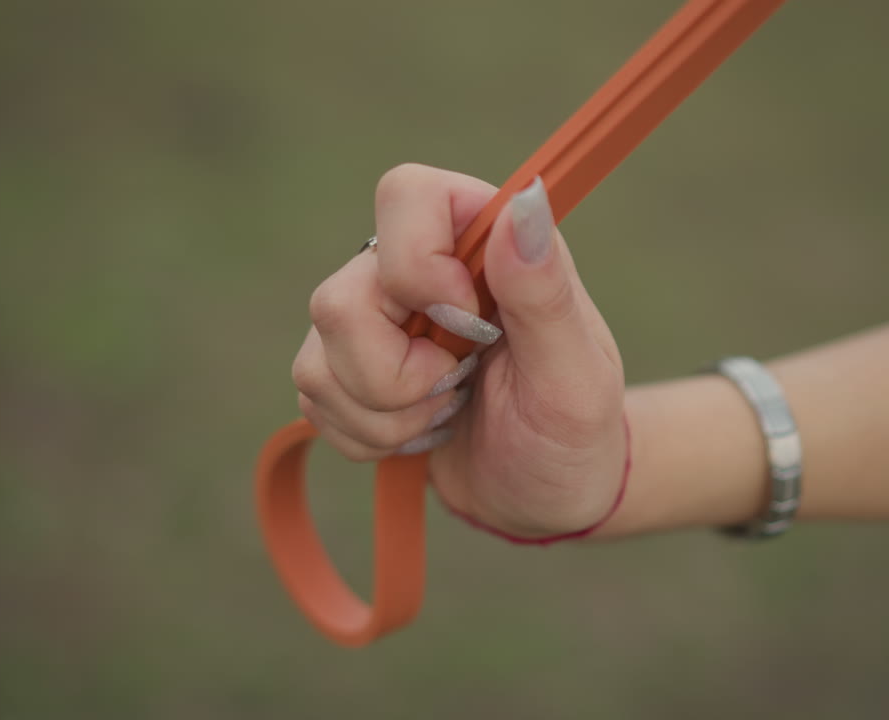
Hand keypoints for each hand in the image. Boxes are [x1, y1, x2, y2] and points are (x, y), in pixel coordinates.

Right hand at [291, 164, 625, 537]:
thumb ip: (545, 292)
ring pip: (316, 359)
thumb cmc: (574, 434)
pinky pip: (313, 399)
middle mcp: (416, 266)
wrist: (545, 498)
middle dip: (397, 376)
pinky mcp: (344, 368)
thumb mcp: (576, 377)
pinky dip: (369, 436)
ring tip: (446, 413)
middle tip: (460, 386)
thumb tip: (525, 201)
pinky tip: (420, 432)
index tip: (468, 324)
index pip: (405, 194)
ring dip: (387, 415)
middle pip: (339, 298)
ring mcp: (372, 317)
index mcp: (482, 240)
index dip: (418, 267)